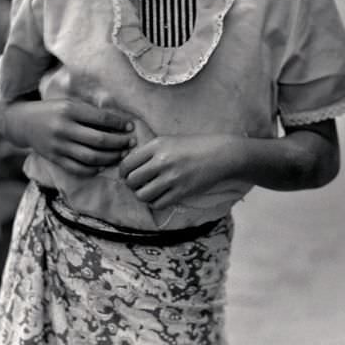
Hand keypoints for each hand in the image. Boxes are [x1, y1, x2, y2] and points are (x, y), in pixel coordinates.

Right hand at [6, 97, 135, 175]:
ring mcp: (58, 146)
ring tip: (121, 154)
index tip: (131, 126)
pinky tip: (103, 165)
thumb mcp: (69, 104)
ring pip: (91, 157)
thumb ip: (90, 112)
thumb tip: (119, 122)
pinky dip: (93, 169)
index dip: (119, 124)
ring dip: (110, 157)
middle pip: (99, 140)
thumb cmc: (52, 110)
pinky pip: (78, 168)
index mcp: (68, 110)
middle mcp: (63, 128)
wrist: (23, 122)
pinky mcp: (55, 159)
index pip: (101, 118)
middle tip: (131, 142)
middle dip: (119, 142)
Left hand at [119, 133, 233, 209]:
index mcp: (157, 145)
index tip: (127, 176)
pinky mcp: (182, 191)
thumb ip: (150, 151)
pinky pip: (158, 203)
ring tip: (148, 192)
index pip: (127, 163)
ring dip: (142, 196)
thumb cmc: (194, 145)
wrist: (221, 154)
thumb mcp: (169, 140)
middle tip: (138, 185)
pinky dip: (155, 203)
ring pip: (142, 195)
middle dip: (132, 185)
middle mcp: (162, 161)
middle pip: (132, 181)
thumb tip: (131, 166)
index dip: (123, 173)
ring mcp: (172, 177)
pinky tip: (160, 197)